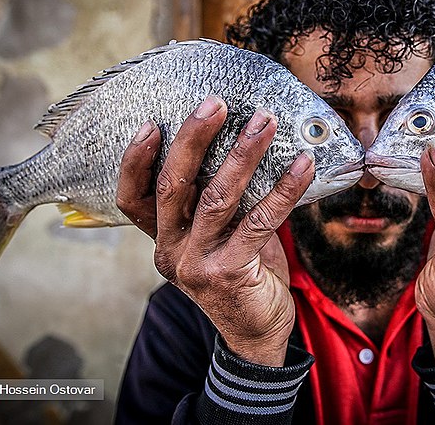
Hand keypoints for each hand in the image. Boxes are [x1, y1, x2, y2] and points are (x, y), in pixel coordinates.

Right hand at [116, 97, 314, 365]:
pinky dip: (284, 188)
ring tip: (265, 122)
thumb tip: (247, 139)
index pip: (132, 198)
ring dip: (244, 154)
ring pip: (217, 197)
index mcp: (162, 238)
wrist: (258, 331)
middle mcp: (171, 251)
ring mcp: (197, 264)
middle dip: (193, 139)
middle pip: (173, 186)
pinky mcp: (230, 273)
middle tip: (216, 103)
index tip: (150, 123)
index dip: (135, 162)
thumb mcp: (220, 236)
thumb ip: (220, 200)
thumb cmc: (242, 271)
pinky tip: (303, 165)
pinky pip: (260, 220)